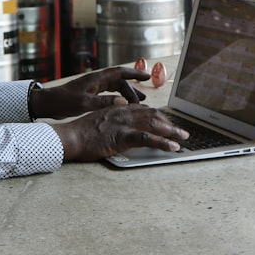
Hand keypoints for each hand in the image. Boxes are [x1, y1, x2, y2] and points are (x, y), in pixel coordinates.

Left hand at [29, 67, 148, 120]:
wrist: (48, 103)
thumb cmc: (64, 102)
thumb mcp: (84, 103)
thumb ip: (103, 103)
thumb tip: (122, 103)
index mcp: (96, 79)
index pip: (120, 72)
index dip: (134, 74)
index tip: (147, 76)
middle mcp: (96, 80)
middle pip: (119, 81)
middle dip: (133, 88)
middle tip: (143, 99)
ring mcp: (93, 87)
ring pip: (115, 87)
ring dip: (126, 94)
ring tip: (137, 104)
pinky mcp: (89, 93)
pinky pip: (108, 93)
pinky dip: (118, 98)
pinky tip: (121, 106)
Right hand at [50, 104, 189, 160]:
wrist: (70, 137)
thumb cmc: (80, 133)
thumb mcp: (98, 123)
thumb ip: (112, 122)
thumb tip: (122, 129)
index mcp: (117, 108)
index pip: (143, 109)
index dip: (159, 116)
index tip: (169, 123)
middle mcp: (123, 112)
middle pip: (153, 114)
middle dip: (170, 122)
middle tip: (182, 131)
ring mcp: (123, 123)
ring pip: (154, 124)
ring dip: (172, 131)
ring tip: (184, 137)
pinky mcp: (122, 136)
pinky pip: (147, 138)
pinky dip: (163, 142)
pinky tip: (173, 146)